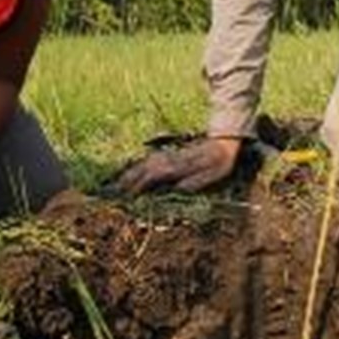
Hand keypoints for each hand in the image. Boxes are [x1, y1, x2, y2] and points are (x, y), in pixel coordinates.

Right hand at [116, 136, 242, 194]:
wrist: (224, 143)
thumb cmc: (219, 163)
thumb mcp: (211, 176)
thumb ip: (194, 182)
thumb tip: (177, 188)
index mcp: (178, 167)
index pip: (152, 175)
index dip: (139, 185)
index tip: (127, 195)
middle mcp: (170, 160)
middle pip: (144, 169)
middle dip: (128, 180)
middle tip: (113, 191)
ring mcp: (169, 156)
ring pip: (145, 164)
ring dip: (131, 173)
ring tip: (118, 182)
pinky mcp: (172, 156)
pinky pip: (151, 161)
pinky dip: (140, 166)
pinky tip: (135, 170)